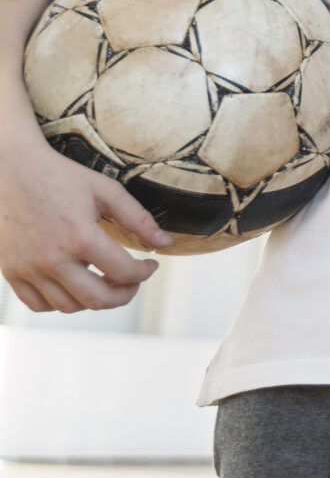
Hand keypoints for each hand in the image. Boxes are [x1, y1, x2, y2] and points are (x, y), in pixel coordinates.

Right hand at [0, 131, 165, 311]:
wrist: (11, 171)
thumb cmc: (60, 177)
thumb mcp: (106, 190)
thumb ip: (138, 219)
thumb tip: (166, 243)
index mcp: (80, 237)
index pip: (124, 273)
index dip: (145, 273)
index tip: (150, 265)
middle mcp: (52, 259)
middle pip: (98, 299)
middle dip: (124, 295)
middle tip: (132, 282)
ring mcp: (28, 269)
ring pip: (68, 306)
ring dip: (93, 300)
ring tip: (104, 281)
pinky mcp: (10, 272)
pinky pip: (38, 304)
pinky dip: (60, 303)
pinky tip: (74, 285)